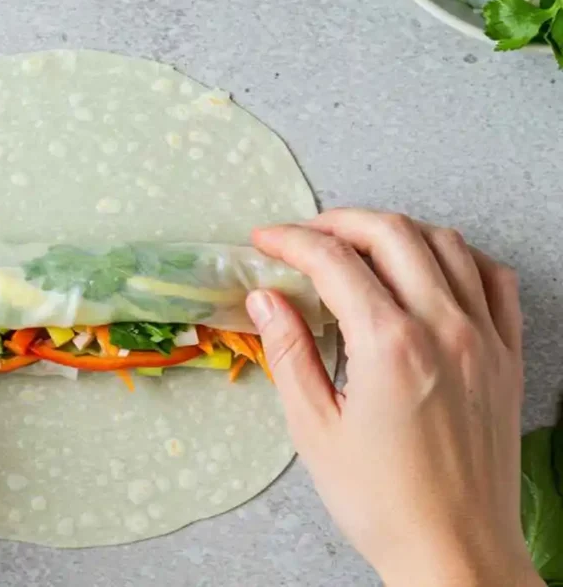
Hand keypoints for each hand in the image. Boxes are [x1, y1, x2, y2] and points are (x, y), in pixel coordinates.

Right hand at [247, 209, 540, 586]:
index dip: (292, 241)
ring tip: (359, 245)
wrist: (454, 550)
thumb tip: (265, 298)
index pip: (334, 261)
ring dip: (395, 231)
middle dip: (338, 221)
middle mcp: (443, 328)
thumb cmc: (380, 500)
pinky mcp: (506, 355)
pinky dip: (457, 256)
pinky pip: (494, 278)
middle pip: (391, 233)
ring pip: (445, 244)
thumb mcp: (314, 429)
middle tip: (304, 236)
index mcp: (390, 346)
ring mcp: (483, 338)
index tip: (266, 240)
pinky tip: (429, 267)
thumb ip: (288, 352)